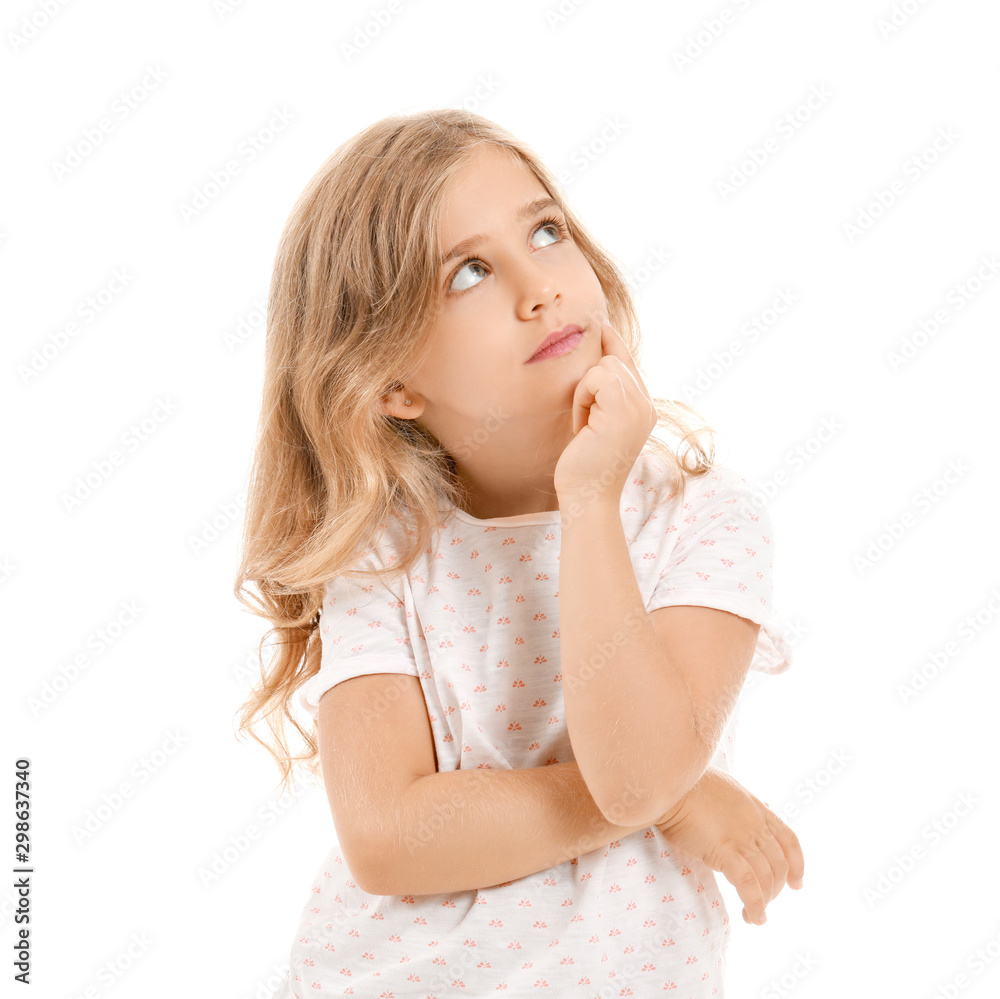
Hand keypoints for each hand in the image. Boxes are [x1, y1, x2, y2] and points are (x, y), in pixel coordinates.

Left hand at [553, 321, 657, 501]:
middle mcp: (647, 405)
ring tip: (584, 426)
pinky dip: (581, 398)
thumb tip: (595, 362)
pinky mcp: (623, 407)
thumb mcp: (597, 425)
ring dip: (583, 393)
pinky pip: (595, 377)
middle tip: (584, 421)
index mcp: (644, 409)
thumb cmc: (584, 467)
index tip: (602, 323)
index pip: (628, 362)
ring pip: (604, 366)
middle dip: (589, 383)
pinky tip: (582, 426)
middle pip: (614, 359)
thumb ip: (604, 397)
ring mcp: (639, 406)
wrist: (587, 496)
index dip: (613, 341)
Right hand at [654, 767, 804, 925]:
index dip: (797, 864)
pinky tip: (753, 917)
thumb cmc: (688, 784)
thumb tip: (764, 807)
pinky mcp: (724, 851)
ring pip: (766, 877)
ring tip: (756, 917)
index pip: (789, 840)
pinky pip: (748, 885)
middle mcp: (754, 823)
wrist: (668, 784)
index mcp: (756, 808)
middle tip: (765, 902)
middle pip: (779, 864)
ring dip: (765, 901)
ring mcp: (741, 837)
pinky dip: (755, 904)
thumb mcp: (727, 787)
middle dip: (777, 888)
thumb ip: (745, 804)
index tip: (797, 883)